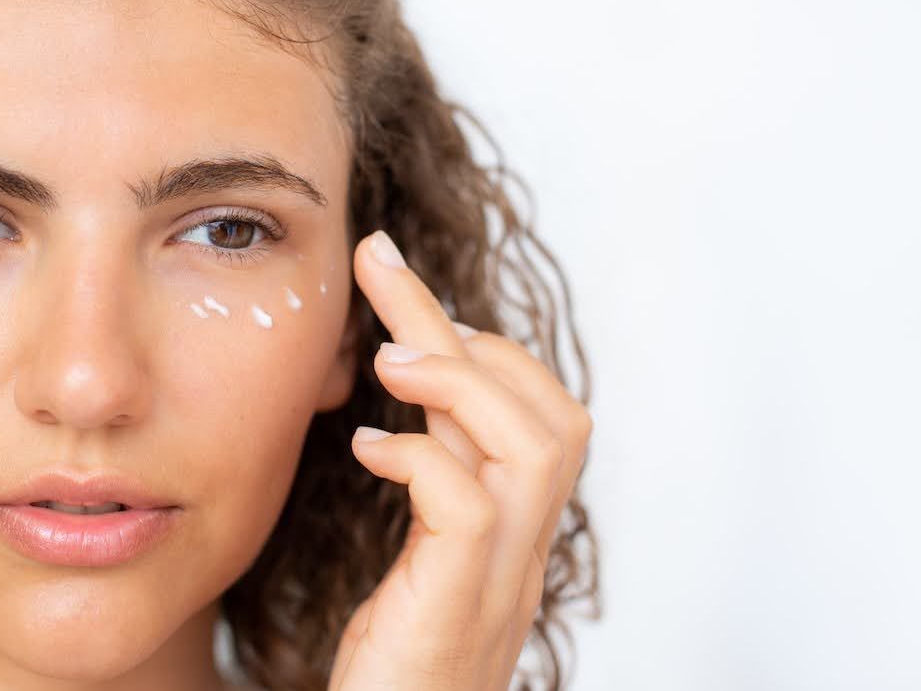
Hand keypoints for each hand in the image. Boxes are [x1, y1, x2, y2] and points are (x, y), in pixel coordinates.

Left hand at [327, 230, 592, 690]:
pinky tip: (368, 446)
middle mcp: (525, 555)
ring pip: (534, 446)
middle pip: (551, 415)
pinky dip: (418, 456)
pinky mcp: (457, 606)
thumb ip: (432, 489)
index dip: (487, 350)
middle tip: (383, 270)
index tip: (413, 306)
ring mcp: (501, 582)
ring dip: (460, 382)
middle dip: (466, 329)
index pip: (543, 417)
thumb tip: (410, 406)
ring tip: (389, 360)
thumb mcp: (420, 562)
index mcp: (518, 536)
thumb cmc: (392, 669)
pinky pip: (464, 507)